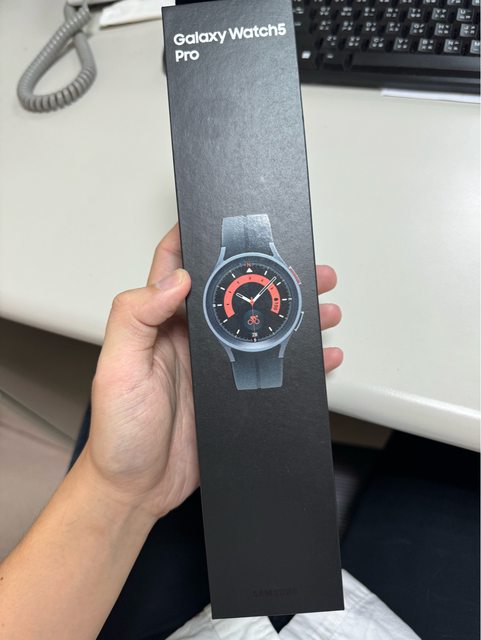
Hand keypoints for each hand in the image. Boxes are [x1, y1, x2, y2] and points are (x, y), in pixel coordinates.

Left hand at [83, 225, 342, 520]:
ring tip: (321, 302)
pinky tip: (319, 353)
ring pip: (260, 326)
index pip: (177, 266)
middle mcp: (190, 337)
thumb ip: (136, 317)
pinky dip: (300, 359)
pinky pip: (273, 367)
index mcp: (160, 323)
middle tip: (297, 263)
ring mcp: (215, 364)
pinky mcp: (233, 390)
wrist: (139, 487)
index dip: (197, 238)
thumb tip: (175, 279)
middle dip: (266, 273)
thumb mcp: (118, 369)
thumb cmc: (120, 432)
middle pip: (232, 292)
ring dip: (292, 312)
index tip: (226, 220)